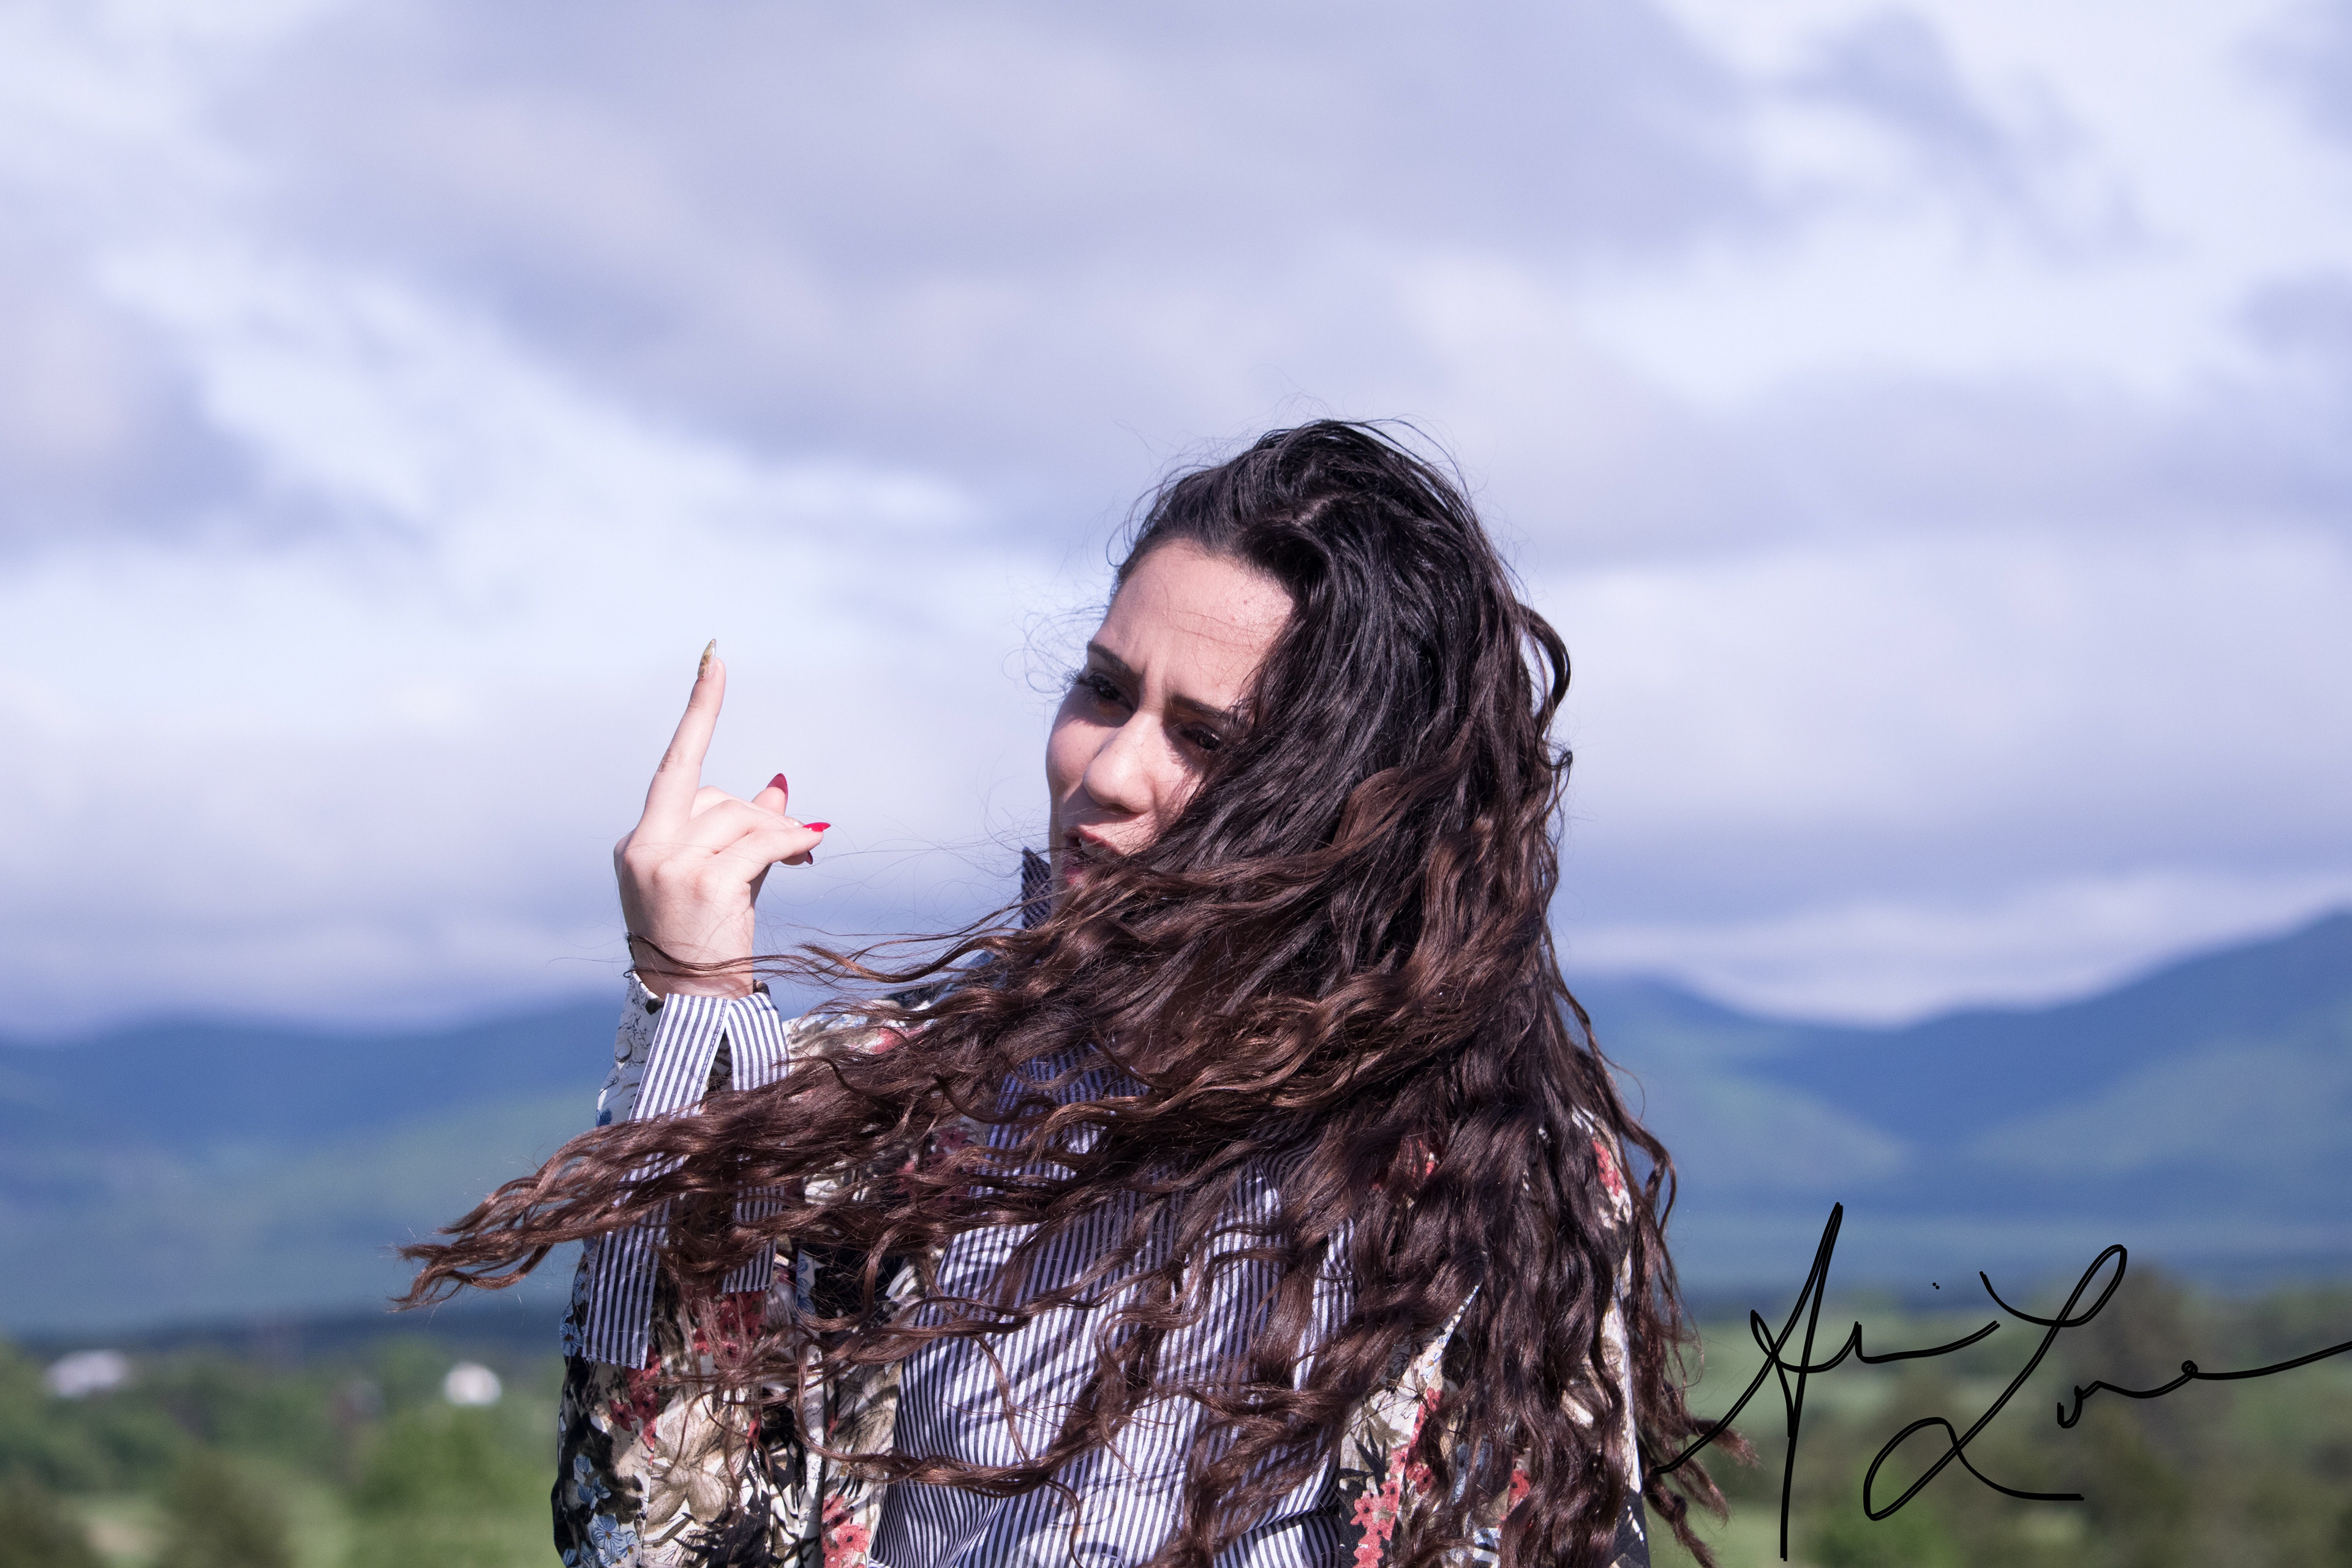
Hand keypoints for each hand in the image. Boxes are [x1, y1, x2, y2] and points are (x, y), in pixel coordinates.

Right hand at [614, 643, 828, 997]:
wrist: (694, 1009)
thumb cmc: (708, 945)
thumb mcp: (725, 878)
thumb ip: (747, 829)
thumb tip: (780, 786)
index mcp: (637, 843)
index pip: (674, 765)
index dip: (700, 710)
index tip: (716, 656)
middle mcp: (642, 847)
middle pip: (715, 794)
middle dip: (759, 816)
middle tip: (796, 846)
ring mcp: (666, 863)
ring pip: (741, 815)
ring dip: (777, 836)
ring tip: (795, 863)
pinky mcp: (701, 879)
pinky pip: (760, 840)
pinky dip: (787, 844)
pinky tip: (804, 856)